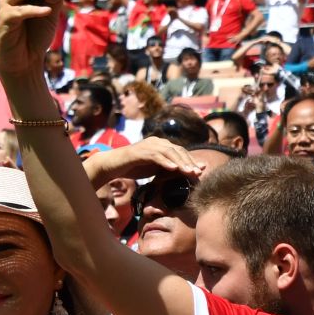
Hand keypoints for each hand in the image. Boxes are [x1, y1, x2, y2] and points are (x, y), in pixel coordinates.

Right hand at [83, 136, 208, 187]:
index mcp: (161, 145)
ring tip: (188, 172)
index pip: (180, 151)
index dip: (191, 161)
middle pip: (177, 150)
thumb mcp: (155, 170)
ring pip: (168, 152)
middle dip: (189, 162)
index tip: (201, 172)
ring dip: (180, 162)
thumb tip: (190, 172)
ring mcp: (148, 145)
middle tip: (198, 173)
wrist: (113, 166)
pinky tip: (172, 168)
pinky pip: (155, 156)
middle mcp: (156, 142)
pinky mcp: (139, 152)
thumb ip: (171, 169)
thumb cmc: (135, 168)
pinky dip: (165, 162)